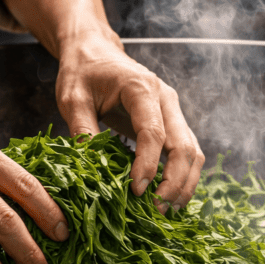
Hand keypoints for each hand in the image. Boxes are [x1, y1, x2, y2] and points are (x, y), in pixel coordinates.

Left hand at [0, 0, 204, 213]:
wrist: (94, 51)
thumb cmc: (82, 73)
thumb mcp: (72, 98)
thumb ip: (82, 129)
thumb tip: (90, 169)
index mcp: (140, 88)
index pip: (152, 132)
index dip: (147, 164)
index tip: (136, 191)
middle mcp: (165, 98)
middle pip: (184, 144)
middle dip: (175, 181)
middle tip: (157, 210)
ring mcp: (172, 111)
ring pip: (192, 151)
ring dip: (184, 183)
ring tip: (167, 211)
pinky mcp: (171, 122)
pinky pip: (186, 152)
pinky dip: (183, 177)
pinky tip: (170, 198)